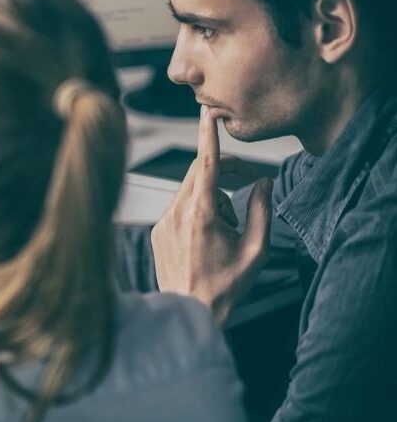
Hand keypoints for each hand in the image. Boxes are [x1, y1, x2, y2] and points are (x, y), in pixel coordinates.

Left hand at [151, 106, 272, 323]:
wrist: (190, 310)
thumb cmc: (226, 284)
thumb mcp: (256, 249)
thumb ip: (262, 210)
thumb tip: (263, 183)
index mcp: (201, 213)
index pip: (205, 163)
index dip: (207, 135)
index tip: (208, 112)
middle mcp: (177, 212)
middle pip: (199, 172)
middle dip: (225, 170)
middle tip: (249, 183)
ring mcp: (163, 221)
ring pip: (190, 189)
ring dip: (213, 196)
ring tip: (228, 229)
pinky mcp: (157, 230)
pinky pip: (179, 206)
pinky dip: (197, 210)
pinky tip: (207, 238)